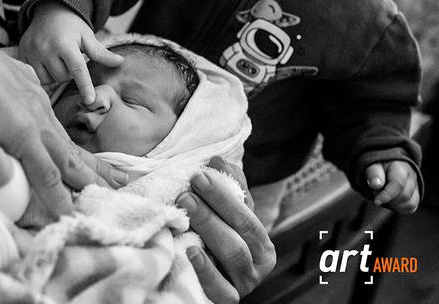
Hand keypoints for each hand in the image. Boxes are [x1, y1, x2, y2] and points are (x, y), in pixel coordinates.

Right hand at [0, 41, 120, 219]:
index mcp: (30, 92)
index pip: (55, 127)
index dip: (69, 144)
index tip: (83, 157)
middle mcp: (38, 107)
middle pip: (71, 144)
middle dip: (96, 164)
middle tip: (120, 178)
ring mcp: (33, 121)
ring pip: (68, 160)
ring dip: (89, 181)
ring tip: (109, 197)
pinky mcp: (22, 135)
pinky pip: (45, 173)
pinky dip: (58, 196)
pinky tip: (67, 213)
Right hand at [19, 1, 122, 103]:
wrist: (49, 10)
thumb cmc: (72, 26)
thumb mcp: (88, 36)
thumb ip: (101, 52)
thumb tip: (120, 62)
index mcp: (65, 43)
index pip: (77, 69)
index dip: (85, 86)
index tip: (90, 100)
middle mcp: (46, 48)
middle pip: (62, 77)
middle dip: (69, 73)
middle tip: (70, 60)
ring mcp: (31, 51)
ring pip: (47, 79)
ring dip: (55, 75)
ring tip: (58, 60)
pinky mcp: (22, 54)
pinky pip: (34, 75)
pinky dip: (43, 73)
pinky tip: (46, 61)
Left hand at [176, 157, 275, 302]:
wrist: (202, 288)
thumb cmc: (214, 246)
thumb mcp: (223, 218)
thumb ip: (227, 190)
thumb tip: (218, 158)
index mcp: (261, 242)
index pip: (246, 213)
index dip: (224, 193)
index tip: (200, 174)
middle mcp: (257, 264)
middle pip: (240, 231)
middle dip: (215, 206)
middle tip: (189, 188)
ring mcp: (243, 284)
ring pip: (233, 254)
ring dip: (209, 227)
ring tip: (186, 206)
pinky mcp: (225, 300)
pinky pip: (220, 288)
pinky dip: (206, 269)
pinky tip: (190, 250)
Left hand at [366, 161, 419, 212]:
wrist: (386, 166)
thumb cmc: (378, 166)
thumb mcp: (372, 166)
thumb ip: (373, 174)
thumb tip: (376, 185)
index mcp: (401, 167)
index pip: (398, 184)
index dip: (387, 195)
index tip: (376, 201)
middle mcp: (412, 176)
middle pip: (405, 196)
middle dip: (388, 199)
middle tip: (376, 192)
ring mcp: (416, 186)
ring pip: (410, 204)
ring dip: (394, 204)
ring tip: (383, 196)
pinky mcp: (416, 195)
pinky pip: (411, 208)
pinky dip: (399, 208)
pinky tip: (390, 202)